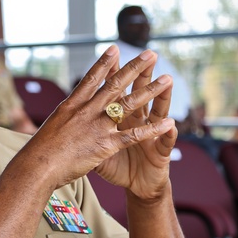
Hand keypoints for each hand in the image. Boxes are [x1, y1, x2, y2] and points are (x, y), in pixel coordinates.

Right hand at [23, 46, 175, 197]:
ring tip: (168, 79)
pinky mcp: (105, 145)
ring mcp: (97, 126)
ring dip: (151, 90)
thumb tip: (63, 117)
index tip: (115, 48)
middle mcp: (86, 110)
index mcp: (72, 105)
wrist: (37, 165)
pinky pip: (134, 135)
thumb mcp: (51, 127)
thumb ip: (64, 120)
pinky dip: (153, 130)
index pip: (91, 79)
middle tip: (150, 53)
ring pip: (129, 104)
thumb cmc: (39, 151)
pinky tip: (168, 123)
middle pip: (115, 84)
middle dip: (135, 68)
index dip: (104, 63)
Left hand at [92, 51, 177, 199]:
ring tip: (167, 81)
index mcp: (120, 119)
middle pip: (139, 95)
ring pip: (158, 113)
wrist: (138, 185)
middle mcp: (138, 123)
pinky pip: (165, 143)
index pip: (117, 93)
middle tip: (149, 55)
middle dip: (143, 76)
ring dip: (162, 97)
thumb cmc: (117, 166)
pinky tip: (171, 124)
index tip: (112, 53)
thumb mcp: (96, 151)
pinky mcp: (160, 153)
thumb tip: (65, 122)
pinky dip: (167, 134)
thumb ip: (84, 134)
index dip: (114, 74)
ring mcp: (151, 135)